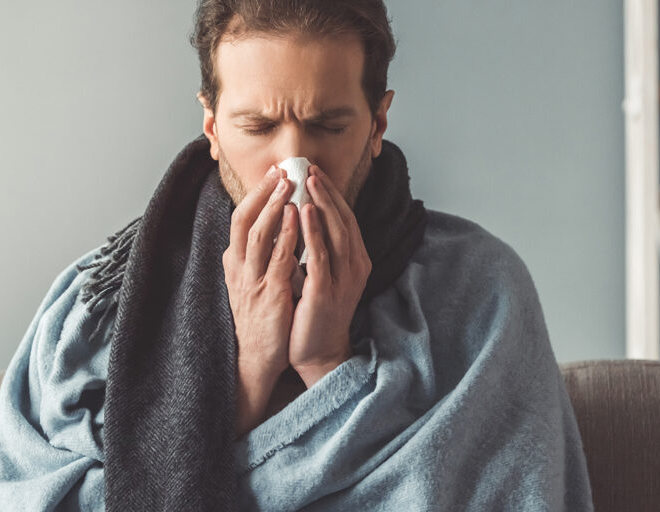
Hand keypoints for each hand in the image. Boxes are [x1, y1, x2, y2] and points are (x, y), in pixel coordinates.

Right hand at [223, 165, 300, 380]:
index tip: (272, 173)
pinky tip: (297, 217)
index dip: (255, 194)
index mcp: (235, 263)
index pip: (240, 219)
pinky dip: (286, 234)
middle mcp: (239, 268)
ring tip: (288, 184)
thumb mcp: (254, 280)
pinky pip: (278, 259)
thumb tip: (274, 224)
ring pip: (258, 235)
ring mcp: (252, 281)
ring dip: (273, 207)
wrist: (257, 358)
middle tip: (280, 170)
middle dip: (262, 193)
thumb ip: (261, 255)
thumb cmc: (261, 317)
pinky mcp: (270, 295)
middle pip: (244, 220)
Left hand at [289, 166, 371, 386]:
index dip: (331, 194)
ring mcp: (342, 279)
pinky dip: (313, 232)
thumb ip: (320, 249)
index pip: (345, 218)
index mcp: (356, 261)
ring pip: (335, 233)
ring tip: (308, 181)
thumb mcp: (323, 275)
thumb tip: (305, 217)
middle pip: (343, 220)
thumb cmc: (315, 313)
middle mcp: (354, 267)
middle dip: (326, 192)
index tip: (314, 172)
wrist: (318, 353)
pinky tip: (303, 213)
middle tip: (309, 168)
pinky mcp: (325, 291)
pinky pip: (320, 256)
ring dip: (322, 204)